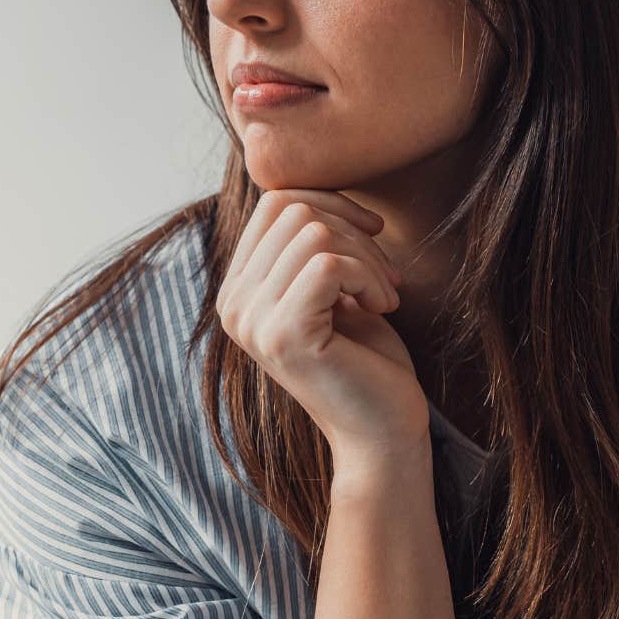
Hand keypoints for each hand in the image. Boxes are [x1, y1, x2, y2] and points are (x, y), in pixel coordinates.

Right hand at [216, 189, 429, 465]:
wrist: (384, 431)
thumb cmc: (368, 358)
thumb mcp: (333, 287)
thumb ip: (312, 242)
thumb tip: (317, 187)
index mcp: (239, 290)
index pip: (275, 202)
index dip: (332, 203)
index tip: (372, 235)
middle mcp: (233, 305)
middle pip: (293, 210)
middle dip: (354, 232)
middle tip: (385, 276)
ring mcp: (252, 321)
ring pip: (314, 233)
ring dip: (367, 259)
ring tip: (385, 295)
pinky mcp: (283, 335)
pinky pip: (328, 263)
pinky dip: (368, 277)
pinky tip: (383, 307)